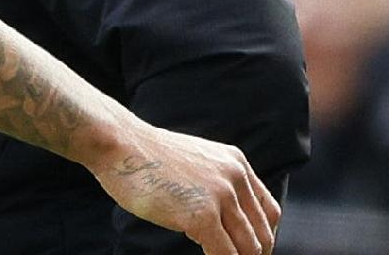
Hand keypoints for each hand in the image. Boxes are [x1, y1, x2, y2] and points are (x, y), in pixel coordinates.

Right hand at [88, 122, 279, 253]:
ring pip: (247, 247)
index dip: (264, 237)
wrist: (119, 144)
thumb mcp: (194, 160)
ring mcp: (220, 196)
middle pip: (262, 233)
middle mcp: (234, 177)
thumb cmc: (144, 156)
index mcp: (236, 163)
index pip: (269, 212)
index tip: (250, 250)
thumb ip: (214, 181)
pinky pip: (224, 254)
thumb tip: (221, 216)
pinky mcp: (202, 216)